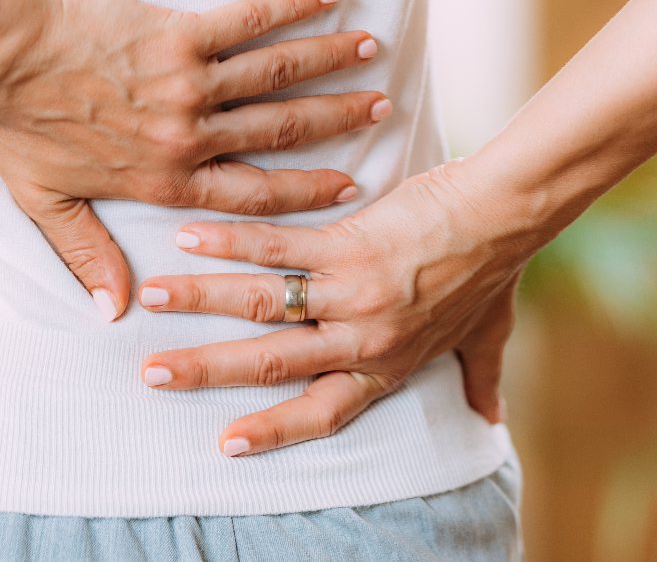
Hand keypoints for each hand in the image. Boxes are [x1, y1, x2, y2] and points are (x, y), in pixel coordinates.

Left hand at [0, 0, 388, 319]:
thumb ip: (88, 257)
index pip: (252, 195)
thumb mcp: (46, 206)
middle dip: (335, 122)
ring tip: (370, 52)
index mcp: (163, 182)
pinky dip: (286, 8)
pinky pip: (244, 20)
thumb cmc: (13, 127)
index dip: (305, 193)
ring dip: (326, 64)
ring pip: (273, 76)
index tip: (346, 189)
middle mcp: (186, 137)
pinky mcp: (174, 34)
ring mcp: (185, 84)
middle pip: (278, 133)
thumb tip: (112, 311)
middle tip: (379, 110)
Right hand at [135, 158, 537, 456]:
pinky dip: (230, 242)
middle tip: (153, 373)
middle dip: (207, 371)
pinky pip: (278, 248)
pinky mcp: (349, 246)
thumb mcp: (486, 337)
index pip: (320, 410)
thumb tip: (492, 421)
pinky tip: (188, 236)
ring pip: (263, 304)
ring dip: (201, 301)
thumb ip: (478, 379)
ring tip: (152, 297)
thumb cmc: (492, 272)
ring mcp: (353, 294)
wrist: (504, 213)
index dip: (272, 429)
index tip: (225, 444)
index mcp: (387, 365)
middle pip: (273, 364)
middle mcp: (364, 339)